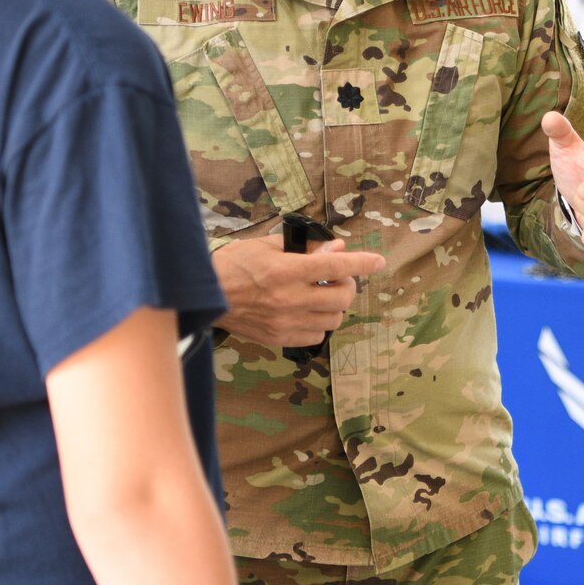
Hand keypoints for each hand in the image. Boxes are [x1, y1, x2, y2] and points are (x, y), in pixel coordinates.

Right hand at [213, 234, 384, 348]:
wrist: (205, 295)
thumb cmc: (234, 264)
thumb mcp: (268, 246)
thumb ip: (306, 248)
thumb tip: (338, 249)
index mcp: (285, 270)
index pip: (335, 267)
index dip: (362, 263)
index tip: (379, 261)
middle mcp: (288, 298)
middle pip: (342, 297)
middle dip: (347, 285)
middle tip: (336, 278)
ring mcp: (284, 322)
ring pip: (334, 319)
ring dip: (335, 305)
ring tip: (320, 294)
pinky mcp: (278, 338)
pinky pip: (317, 336)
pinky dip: (320, 323)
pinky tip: (307, 312)